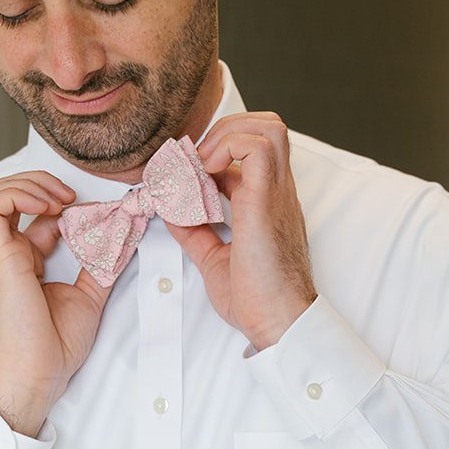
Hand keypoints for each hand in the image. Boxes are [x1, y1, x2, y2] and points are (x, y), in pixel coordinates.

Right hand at [0, 171, 115, 435]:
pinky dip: (18, 194)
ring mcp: (1, 253)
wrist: (38, 373)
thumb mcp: (89, 295)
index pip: (39, 214)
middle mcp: (11, 252)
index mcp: (29, 260)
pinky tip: (48, 206)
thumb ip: (102, 264)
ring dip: (28, 184)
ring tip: (60, 198)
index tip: (98, 210)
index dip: (64, 202)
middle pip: (10, 194)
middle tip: (73, 196)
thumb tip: (124, 236)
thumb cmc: (55, 346)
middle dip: (41, 182)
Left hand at [167, 113, 315, 351]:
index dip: (219, 147)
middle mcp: (277, 190)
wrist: (278, 323)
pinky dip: (227, 149)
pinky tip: (206, 176)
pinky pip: (256, 148)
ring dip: (227, 135)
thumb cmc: (255, 299)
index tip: (190, 171)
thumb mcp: (214, 258)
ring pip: (268, 127)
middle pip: (266, 125)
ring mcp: (277, 193)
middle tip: (196, 161)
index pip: (254, 147)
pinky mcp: (267, 202)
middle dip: (224, 129)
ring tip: (203, 165)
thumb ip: (194, 231)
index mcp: (267, 201)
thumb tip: (170, 209)